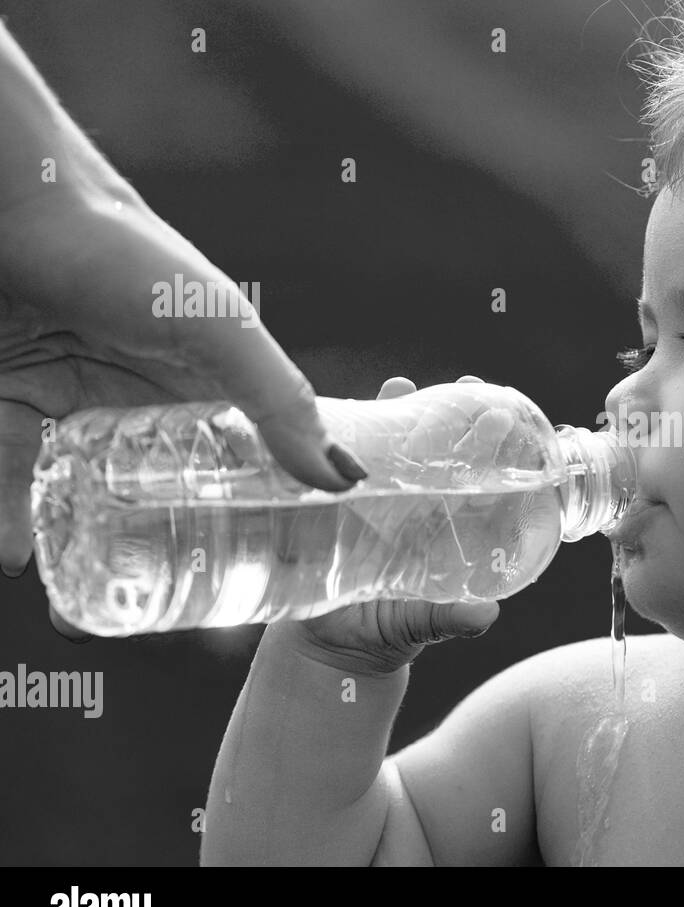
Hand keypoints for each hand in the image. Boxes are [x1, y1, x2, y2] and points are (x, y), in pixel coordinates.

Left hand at [0, 183, 368, 579]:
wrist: (3, 204)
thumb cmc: (120, 250)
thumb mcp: (221, 328)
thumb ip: (280, 399)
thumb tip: (346, 480)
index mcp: (209, 392)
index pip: (249, 471)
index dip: (265, 527)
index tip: (278, 584)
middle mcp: (144, 410)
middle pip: (169, 505)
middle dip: (176, 564)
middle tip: (184, 623)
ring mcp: (72, 415)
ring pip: (90, 509)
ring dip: (94, 561)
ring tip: (97, 613)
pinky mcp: (7, 416)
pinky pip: (14, 491)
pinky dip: (19, 534)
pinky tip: (28, 564)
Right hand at [292, 375, 501, 675]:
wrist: (331, 647)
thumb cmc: (389, 631)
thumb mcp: (424, 624)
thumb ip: (453, 618)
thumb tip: (485, 615)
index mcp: (446, 523)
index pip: (476, 475)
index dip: (490, 445)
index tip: (504, 415)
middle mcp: (415, 504)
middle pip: (437, 449)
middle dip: (450, 413)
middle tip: (467, 386)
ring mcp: (374, 498)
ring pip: (389, 446)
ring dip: (396, 412)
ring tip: (402, 387)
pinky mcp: (332, 502)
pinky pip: (338, 462)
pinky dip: (342, 437)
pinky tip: (346, 415)